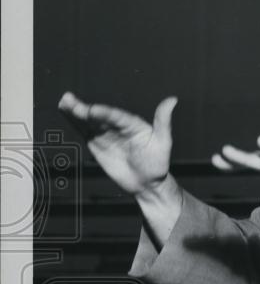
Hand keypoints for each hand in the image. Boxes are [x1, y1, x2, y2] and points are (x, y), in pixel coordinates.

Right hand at [58, 91, 176, 196]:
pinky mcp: (96, 142)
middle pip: (99, 115)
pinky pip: (83, 130)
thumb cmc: (157, 163)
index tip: (92, 110)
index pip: (116, 116)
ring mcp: (105, 132)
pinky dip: (74, 122)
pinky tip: (64, 111)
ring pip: (88, 120)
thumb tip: (172, 100)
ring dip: (75, 111)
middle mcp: (117, 125)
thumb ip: (163, 121)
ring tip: (64, 102)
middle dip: (84, 109)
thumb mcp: (163, 142)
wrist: (146, 183)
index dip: (104, 113)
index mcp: (132, 123)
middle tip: (70, 102)